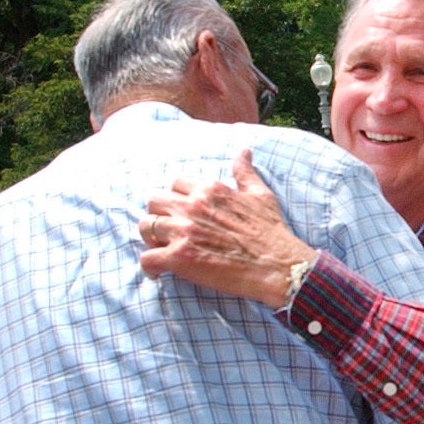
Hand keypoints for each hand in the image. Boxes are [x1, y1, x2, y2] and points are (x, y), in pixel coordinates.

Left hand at [138, 149, 315, 306]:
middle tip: (169, 231)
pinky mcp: (179, 258)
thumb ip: (245, 173)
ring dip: (151, 239)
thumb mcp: (261, 195)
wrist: (278, 266)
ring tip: (163, 250)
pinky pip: (147, 258)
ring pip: (146, 226)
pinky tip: (160, 272)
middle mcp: (192, 206)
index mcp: (209, 190)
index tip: (182, 213)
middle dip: (159, 215)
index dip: (177, 199)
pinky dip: (149, 266)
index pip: (176, 184)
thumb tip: (244, 151)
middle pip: (154, 201)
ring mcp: (183, 232)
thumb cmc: (271, 232)